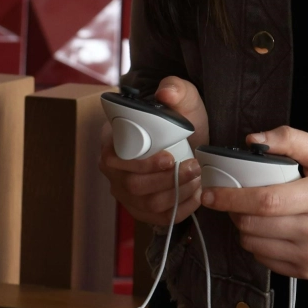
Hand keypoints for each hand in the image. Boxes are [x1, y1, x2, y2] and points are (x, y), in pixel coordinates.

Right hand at [98, 77, 210, 227]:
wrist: (191, 137)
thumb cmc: (180, 116)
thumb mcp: (182, 96)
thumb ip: (175, 88)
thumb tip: (166, 93)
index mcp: (111, 143)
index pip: (116, 162)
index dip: (142, 165)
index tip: (170, 158)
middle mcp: (113, 172)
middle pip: (133, 187)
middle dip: (167, 181)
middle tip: (194, 168)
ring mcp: (126, 194)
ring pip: (147, 206)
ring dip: (176, 195)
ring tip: (197, 180)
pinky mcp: (143, 210)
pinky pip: (158, 219)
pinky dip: (180, 210)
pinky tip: (196, 196)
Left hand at [199, 126, 307, 279]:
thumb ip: (290, 139)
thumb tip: (253, 140)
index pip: (265, 201)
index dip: (231, 198)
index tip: (209, 192)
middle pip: (254, 226)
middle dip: (234, 212)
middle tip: (234, 198)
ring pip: (255, 246)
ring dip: (243, 229)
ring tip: (253, 213)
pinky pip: (266, 261)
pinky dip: (258, 245)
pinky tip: (269, 229)